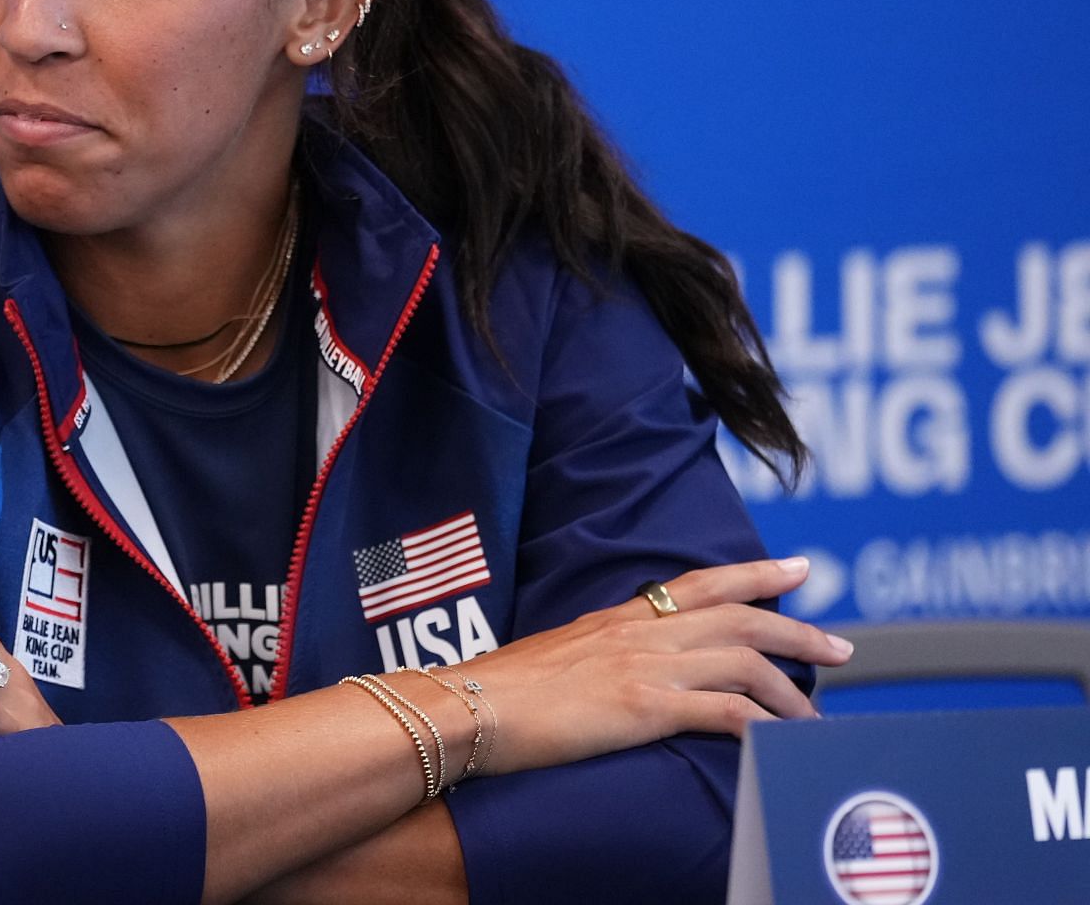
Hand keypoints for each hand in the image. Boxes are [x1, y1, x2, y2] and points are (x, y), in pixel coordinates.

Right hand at [456, 556, 850, 774]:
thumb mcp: (557, 659)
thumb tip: (621, 676)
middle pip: (740, 619)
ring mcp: (644, 666)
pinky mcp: (644, 706)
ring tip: (817, 719)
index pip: (700, 583)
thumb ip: (598, 659)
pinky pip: (723, 711)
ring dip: (790, 690)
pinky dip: (761, 724)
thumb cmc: (499, 692)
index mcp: (619, 619)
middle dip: (798, 633)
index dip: (755, 573)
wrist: (467, 705)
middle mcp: (639, 633)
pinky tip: (779, 741)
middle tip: (841, 650)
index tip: (798, 569)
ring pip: (743, 663)